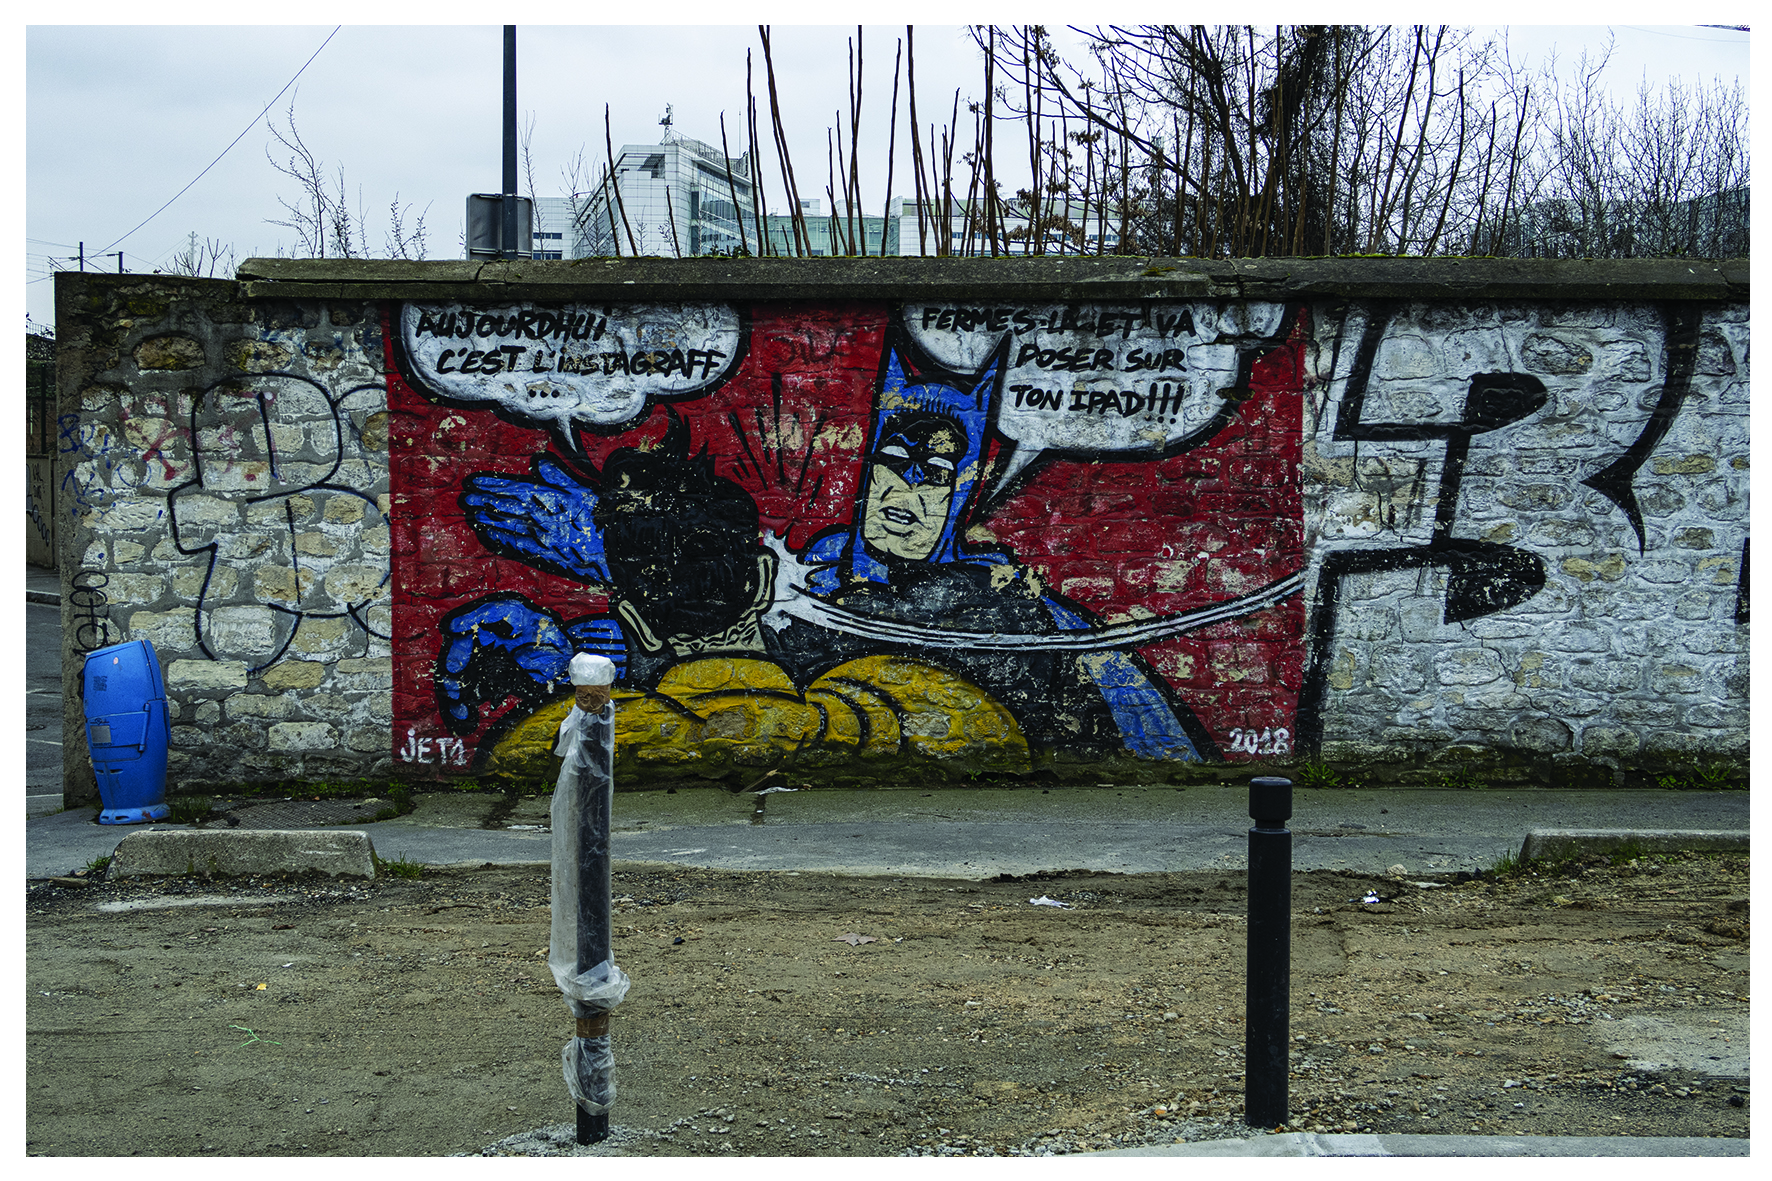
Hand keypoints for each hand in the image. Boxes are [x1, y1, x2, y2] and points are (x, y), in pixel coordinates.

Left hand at [462, 456, 606, 582]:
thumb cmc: (603, 520)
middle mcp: (543, 519)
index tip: (477, 482)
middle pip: (509, 508)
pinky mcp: (546, 555)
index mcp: (552, 501)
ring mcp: (542, 539)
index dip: (495, 485)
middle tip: (467, 498)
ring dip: (490, 519)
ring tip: (473, 514)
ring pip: (510, 526)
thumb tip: (540, 464)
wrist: (615, 552)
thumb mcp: (586, 492)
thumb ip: (561, 477)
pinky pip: (519, 546)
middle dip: (486, 501)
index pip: (516, 490)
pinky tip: (491, 535)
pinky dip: (503, 539)